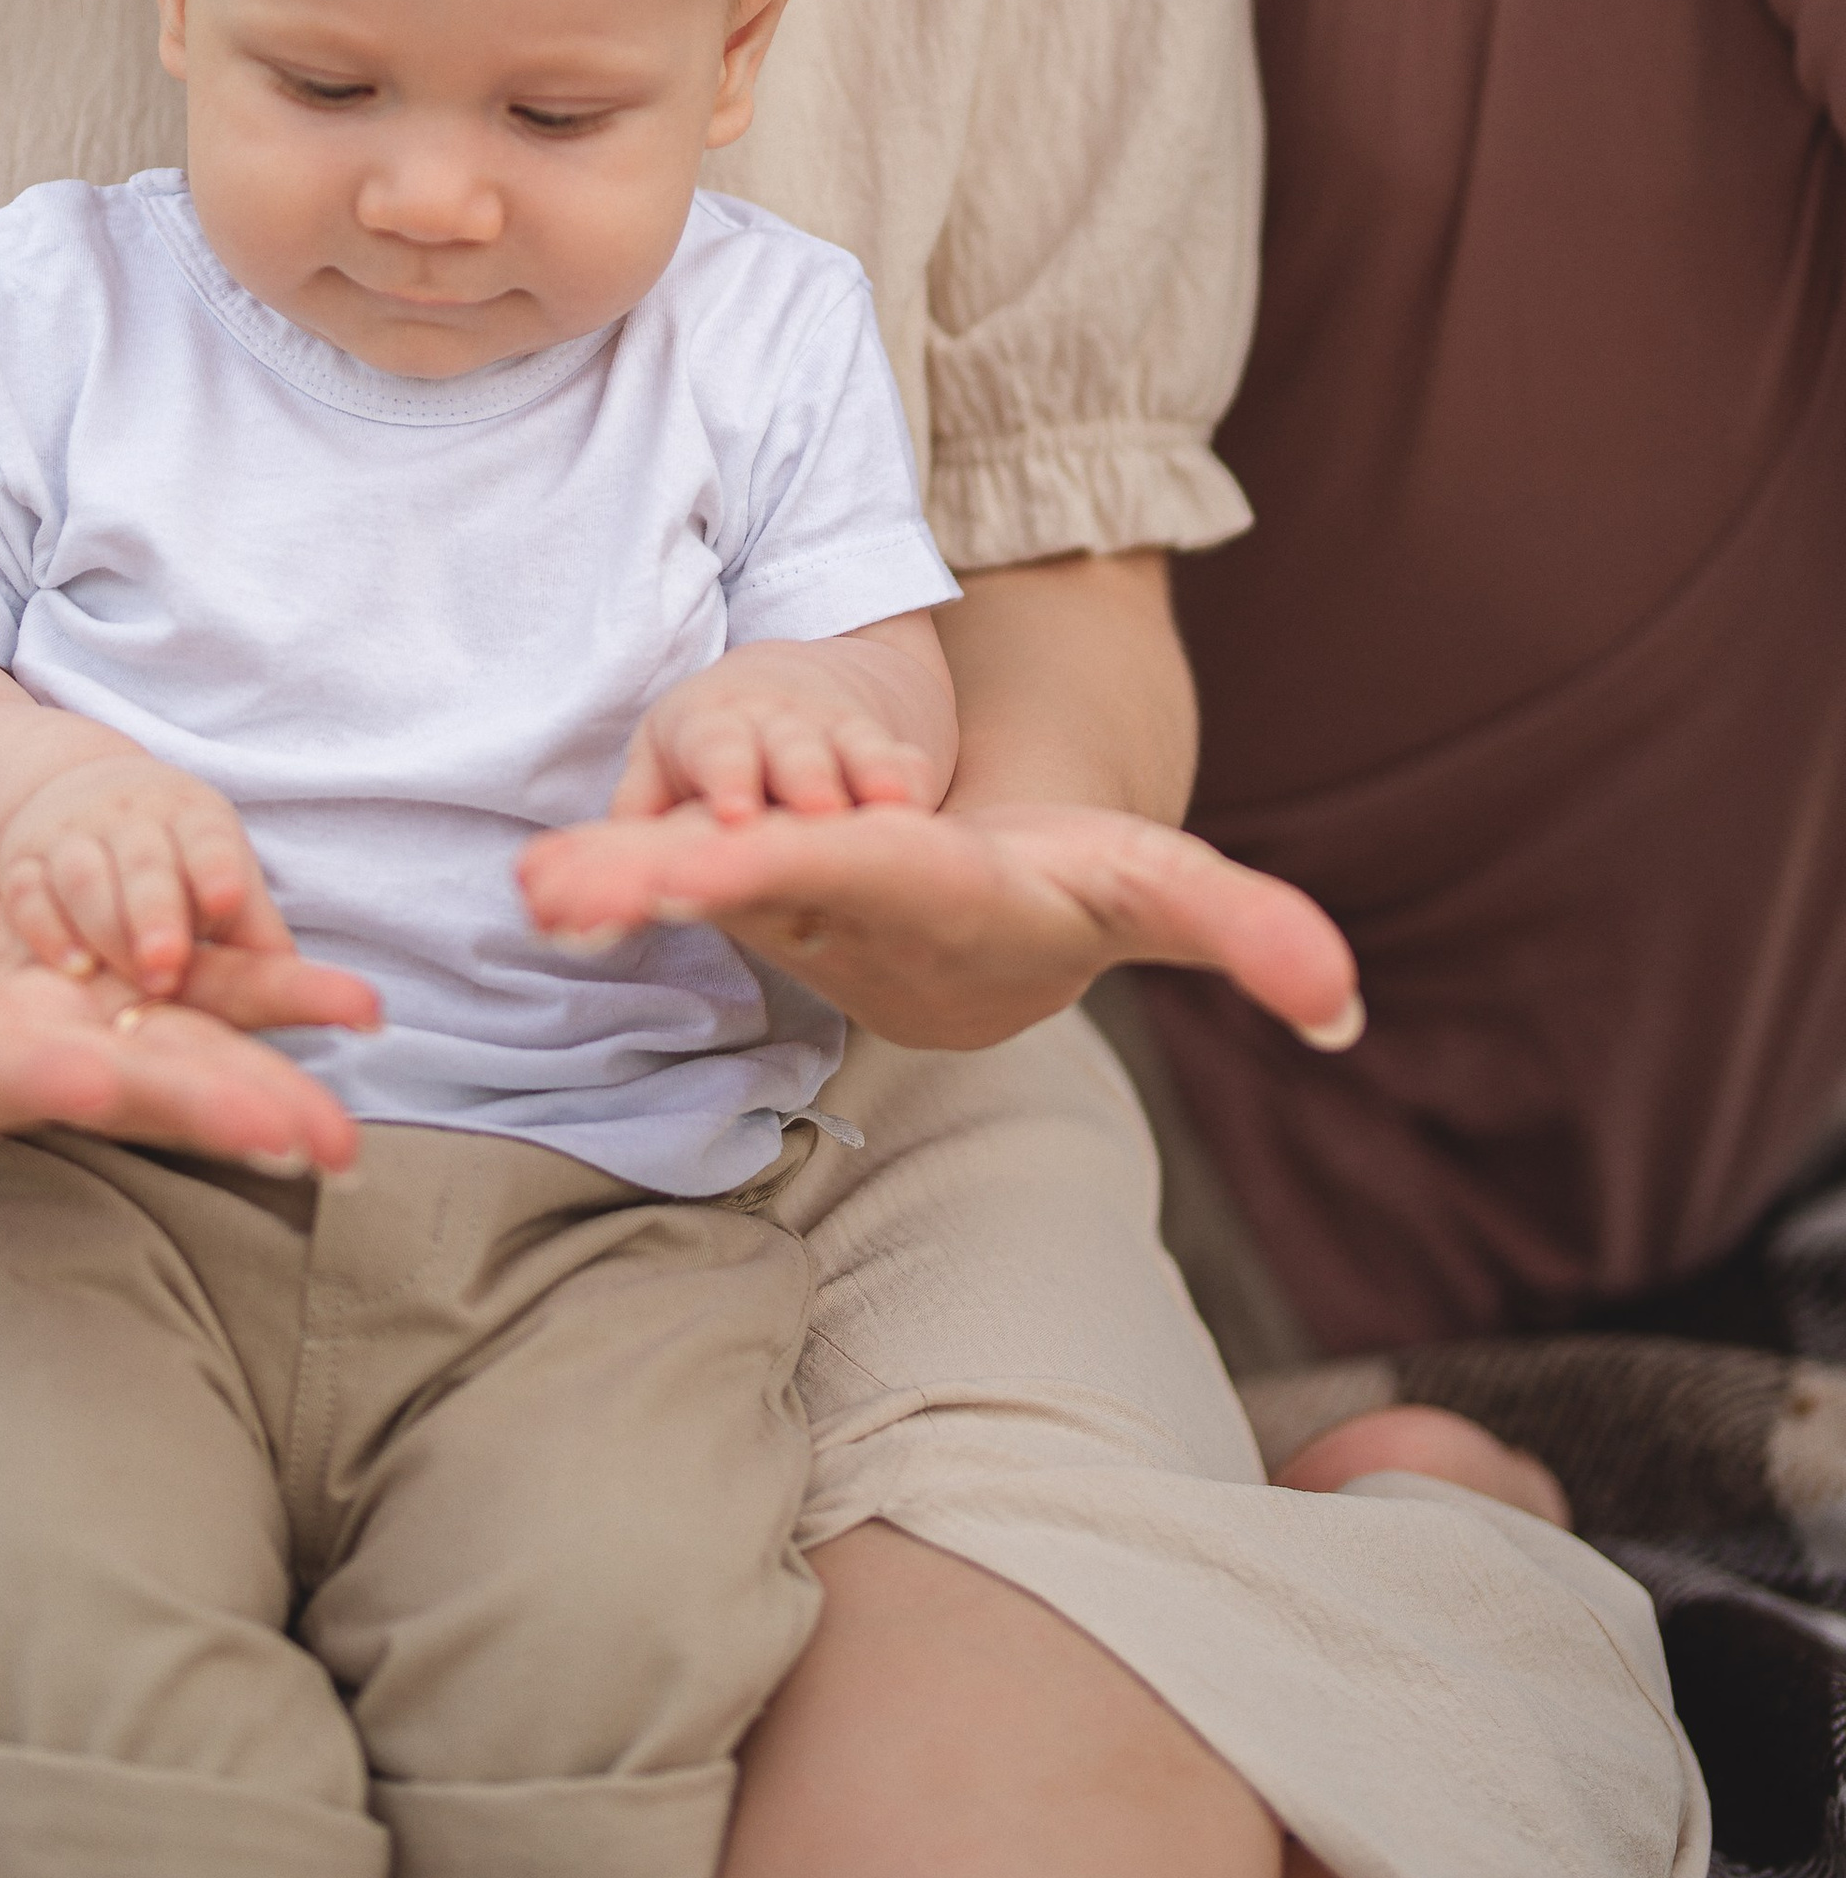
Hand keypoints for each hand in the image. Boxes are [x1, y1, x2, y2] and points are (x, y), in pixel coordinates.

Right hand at [0, 751, 289, 999]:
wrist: (80, 790)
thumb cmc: (173, 852)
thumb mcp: (217, 867)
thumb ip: (253, 928)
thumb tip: (324, 989)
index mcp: (192, 817)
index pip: (207, 838)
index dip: (216, 866)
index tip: (228, 900)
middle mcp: (132, 818)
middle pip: (144, 862)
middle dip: (155, 911)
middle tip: (167, 965)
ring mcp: (73, 836)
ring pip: (83, 875)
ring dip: (100, 924)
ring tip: (111, 976)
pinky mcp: (23, 861)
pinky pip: (27, 892)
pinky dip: (43, 927)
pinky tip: (67, 966)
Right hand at [0, 881, 381, 1176]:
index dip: (41, 1081)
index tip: (97, 1078)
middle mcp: (23, 1058)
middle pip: (126, 1089)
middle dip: (211, 1114)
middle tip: (309, 1143)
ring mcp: (90, 1026)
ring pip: (191, 1058)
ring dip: (271, 1083)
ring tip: (353, 1123)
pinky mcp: (134, 987)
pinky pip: (225, 993)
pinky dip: (287, 995)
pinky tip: (360, 1002)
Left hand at [519, 795, 1361, 1054]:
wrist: (984, 930)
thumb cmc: (1067, 886)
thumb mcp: (1155, 887)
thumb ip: (1248, 933)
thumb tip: (1345, 1007)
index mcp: (932, 897)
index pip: (860, 878)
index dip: (796, 870)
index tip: (716, 869)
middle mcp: (846, 908)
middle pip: (751, 889)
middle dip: (668, 890)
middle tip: (572, 890)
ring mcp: (784, 899)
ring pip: (690, 887)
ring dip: (611, 887)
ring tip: (532, 886)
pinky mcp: (743, 871)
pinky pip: (667, 869)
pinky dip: (604, 873)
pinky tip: (532, 880)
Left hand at [616, 620, 958, 827]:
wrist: (788, 689)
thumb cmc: (709, 752)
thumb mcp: (659, 771)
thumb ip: (627, 829)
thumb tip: (550, 887)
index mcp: (710, 729)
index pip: (716, 750)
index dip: (726, 777)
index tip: (736, 814)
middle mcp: (772, 728)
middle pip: (789, 749)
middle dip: (802, 777)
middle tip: (817, 816)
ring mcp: (831, 738)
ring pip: (852, 752)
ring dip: (867, 776)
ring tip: (891, 806)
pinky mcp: (880, 754)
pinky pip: (899, 761)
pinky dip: (909, 777)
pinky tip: (920, 801)